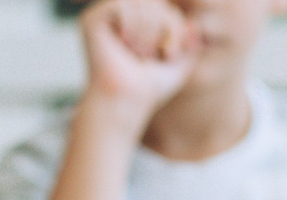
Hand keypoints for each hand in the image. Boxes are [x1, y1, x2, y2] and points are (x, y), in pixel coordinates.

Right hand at [76, 0, 200, 133]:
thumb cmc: (150, 87)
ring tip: (141, 53)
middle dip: (164, 25)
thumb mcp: (179, 63)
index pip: (163, 5)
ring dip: (148, 29)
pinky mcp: (91, 20)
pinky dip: (132, 26)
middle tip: (158, 54)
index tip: (171, 53)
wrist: (128, 102)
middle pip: (153, 1)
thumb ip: (189, 42)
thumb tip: (194, 24)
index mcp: (137, 21)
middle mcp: (119, 15)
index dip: (174, 24)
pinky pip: (120, 4)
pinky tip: (127, 45)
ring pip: (139, 1)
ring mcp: (104, 16)